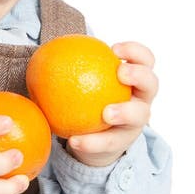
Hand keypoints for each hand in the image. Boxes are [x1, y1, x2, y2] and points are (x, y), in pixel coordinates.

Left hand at [65, 41, 158, 166]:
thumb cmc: (89, 100)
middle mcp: (141, 99)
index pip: (145, 59)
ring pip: (140, 115)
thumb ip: (71, 68)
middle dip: (139, 75)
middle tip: (120, 72)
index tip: (114, 49)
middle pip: (152, 83)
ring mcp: (136, 123)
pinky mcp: (124, 144)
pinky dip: (92, 142)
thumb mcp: (84, 83)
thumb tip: (42, 54)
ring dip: (125, 112)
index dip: (135, 51)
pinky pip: (109, 143)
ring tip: (106, 113)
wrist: (96, 138)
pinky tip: (74, 140)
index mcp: (134, 80)